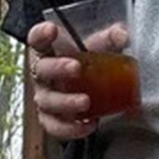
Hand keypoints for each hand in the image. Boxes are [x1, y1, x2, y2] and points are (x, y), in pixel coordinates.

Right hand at [26, 20, 129, 139]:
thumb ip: (108, 40)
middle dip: (57, 68)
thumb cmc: (84, 66)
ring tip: (86, 102)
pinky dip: (71, 129)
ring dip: (66, 102)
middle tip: (77, 68)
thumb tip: (122, 35)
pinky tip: (89, 124)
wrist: (84, 92)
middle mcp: (42, 76)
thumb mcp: (94, 49)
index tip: (52, 30)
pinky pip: (56, 127)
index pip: (36, 39)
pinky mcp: (51, 121)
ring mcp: (45, 99)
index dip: (41, 34)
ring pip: (48, 101)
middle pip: (41, 70)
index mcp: (47, 52)